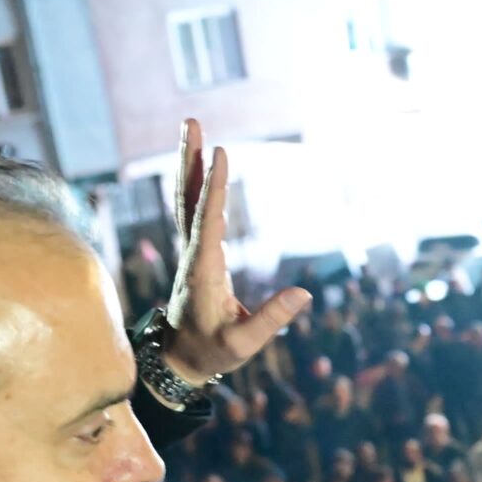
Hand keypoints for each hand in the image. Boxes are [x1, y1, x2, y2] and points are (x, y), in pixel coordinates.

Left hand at [161, 120, 310, 383]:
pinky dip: (196, 181)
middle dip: (191, 160)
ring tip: (192, 127)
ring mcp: (190, 251)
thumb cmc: (212, 353)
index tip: (222, 154)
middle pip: (187, 198)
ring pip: (186, 199)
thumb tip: (304, 294)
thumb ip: (273, 319)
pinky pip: (193, 209)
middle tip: (191, 121)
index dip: (215, 188)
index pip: (209, 222)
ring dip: (189, 163)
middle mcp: (192, 254)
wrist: (177, 361)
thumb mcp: (244, 345)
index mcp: (203, 271)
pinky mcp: (195, 253)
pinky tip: (200, 164)